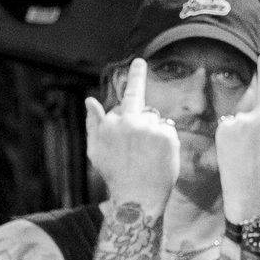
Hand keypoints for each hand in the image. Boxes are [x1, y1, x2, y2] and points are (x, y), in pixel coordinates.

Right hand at [85, 59, 180, 211]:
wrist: (136, 199)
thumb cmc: (114, 176)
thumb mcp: (96, 151)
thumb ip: (94, 124)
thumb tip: (90, 100)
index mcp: (114, 123)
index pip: (129, 94)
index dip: (136, 76)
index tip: (140, 61)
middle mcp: (132, 122)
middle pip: (144, 109)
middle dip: (144, 120)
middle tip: (141, 128)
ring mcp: (151, 128)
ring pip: (157, 122)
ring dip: (154, 133)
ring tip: (146, 156)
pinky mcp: (167, 137)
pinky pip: (168, 132)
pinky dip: (165, 143)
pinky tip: (157, 159)